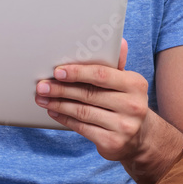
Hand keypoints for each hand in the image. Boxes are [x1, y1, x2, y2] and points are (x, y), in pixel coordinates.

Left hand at [34, 39, 149, 161]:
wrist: (140, 137)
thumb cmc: (125, 102)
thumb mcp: (125, 82)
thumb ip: (116, 64)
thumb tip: (118, 41)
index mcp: (135, 84)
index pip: (102, 75)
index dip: (77, 72)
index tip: (57, 72)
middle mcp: (132, 105)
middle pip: (89, 94)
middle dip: (61, 89)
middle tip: (42, 86)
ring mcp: (124, 126)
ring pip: (82, 112)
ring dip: (58, 104)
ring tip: (42, 99)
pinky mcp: (113, 142)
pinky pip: (82, 128)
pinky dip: (65, 119)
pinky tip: (54, 112)